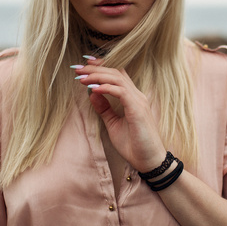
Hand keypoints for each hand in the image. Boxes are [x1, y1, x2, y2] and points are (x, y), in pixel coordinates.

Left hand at [73, 56, 165, 172]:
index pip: (117, 74)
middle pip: (116, 72)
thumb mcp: (113, 124)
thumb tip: (91, 93)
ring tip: (82, 77)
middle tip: (77, 68)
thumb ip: (104, 108)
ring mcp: (138, 101)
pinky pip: (121, 92)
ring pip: (117, 79)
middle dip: (95, 68)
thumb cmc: (134, 145)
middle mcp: (137, 95)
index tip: (85, 64)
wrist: (149, 161)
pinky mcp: (137, 109)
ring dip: (98, 76)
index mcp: (132, 97)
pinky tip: (93, 88)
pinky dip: (106, 88)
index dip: (102, 66)